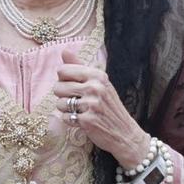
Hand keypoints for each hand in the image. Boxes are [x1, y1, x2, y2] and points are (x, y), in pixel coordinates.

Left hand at [51, 47, 144, 166]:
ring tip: (80, 111)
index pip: (63, 70)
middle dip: (63, 96)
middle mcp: (95, 87)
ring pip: (59, 103)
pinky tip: (82, 121)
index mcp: (97, 75)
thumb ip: (79, 66)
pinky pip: (65, 117)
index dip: (64, 80)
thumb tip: (64, 50)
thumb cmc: (109, 106)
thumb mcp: (99, 83)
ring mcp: (91, 105)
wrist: (125, 133)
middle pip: (58, 87)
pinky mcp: (87, 121)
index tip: (75, 86)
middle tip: (77, 101)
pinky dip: (70, 121)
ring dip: (66, 110)